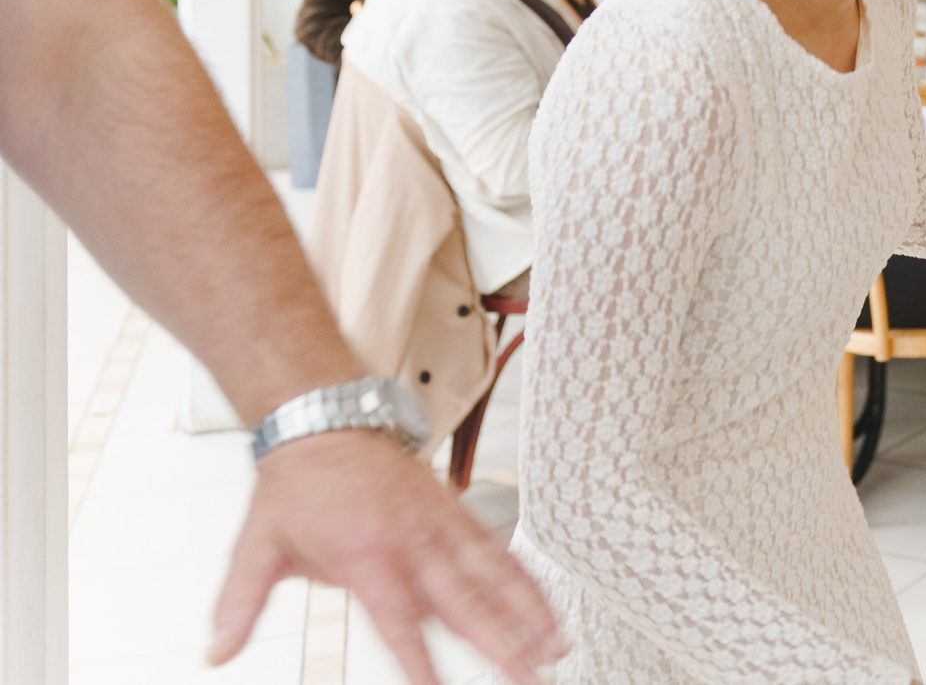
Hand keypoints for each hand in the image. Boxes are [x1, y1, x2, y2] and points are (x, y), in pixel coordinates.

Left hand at [211, 430, 564, 684]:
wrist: (328, 420)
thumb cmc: (297, 485)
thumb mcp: (257, 546)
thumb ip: (239, 603)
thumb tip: (217, 651)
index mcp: (366, 555)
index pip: (400, 621)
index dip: (420, 662)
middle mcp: (413, 540)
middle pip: (466, 602)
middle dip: (502, 644)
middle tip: (530, 677)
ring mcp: (442, 525)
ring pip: (496, 575)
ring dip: (530, 614)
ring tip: (555, 650)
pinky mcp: (457, 513)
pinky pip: (499, 552)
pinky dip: (527, 582)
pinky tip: (547, 610)